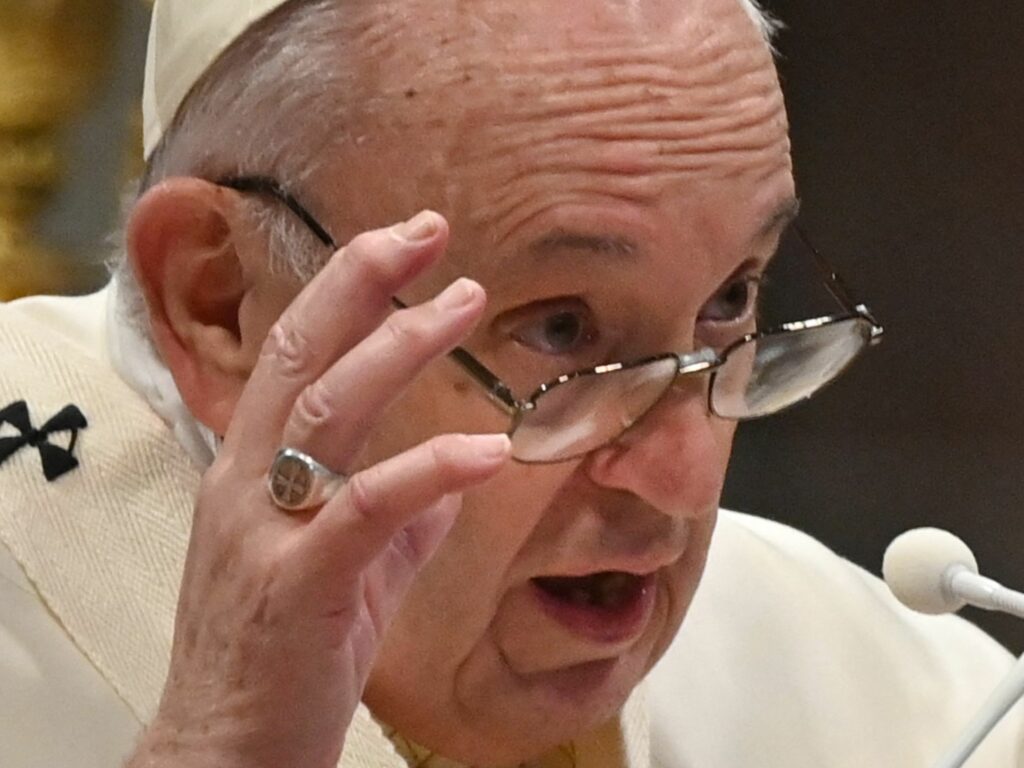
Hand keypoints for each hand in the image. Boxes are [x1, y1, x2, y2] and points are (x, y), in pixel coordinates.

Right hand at [129, 211, 508, 767]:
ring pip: (327, 410)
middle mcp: (246, 482)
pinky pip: (366, 509)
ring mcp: (266, 530)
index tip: (404, 245)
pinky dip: (429, 469)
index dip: (347, 290)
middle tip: (428, 229)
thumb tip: (453, 473)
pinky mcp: (300, 585)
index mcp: (251, 469)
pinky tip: (487, 448)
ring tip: (463, 301)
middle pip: (299, 353)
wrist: (225, 751)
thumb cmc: (285, 652)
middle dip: (362, 280)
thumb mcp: (345, 567)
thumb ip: (395, 515)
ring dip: (400, 346)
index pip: (294, 353)